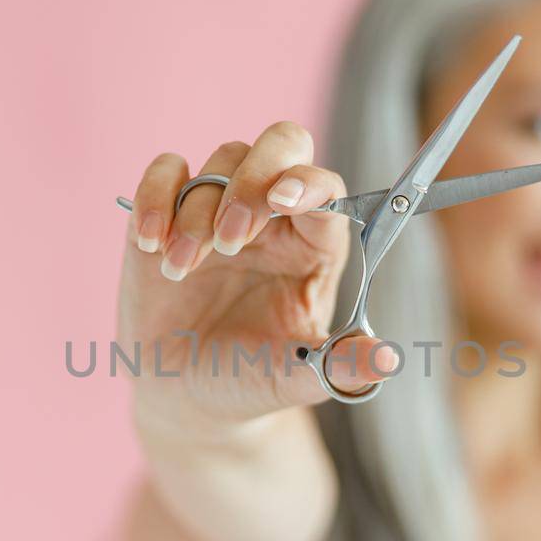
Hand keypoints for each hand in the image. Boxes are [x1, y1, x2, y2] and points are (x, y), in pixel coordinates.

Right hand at [116, 121, 396, 435]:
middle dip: (255, 178)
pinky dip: (155, 197)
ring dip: (199, 213)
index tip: (284, 200)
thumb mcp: (297, 379)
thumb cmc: (249, 380)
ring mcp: (221, 207)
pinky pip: (166, 171)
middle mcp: (274, 216)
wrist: (186, 396)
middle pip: (282, 144)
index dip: (310, 184)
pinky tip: (152, 245)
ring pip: (221, 162)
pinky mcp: (170, 212)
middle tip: (231, 240)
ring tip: (183, 270)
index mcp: (315, 245)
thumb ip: (341, 368)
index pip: (327, 189)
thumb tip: (388, 361)